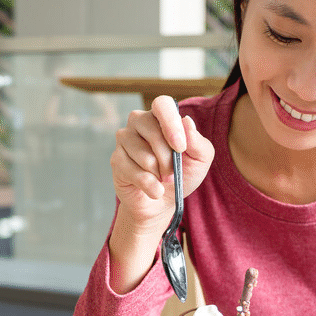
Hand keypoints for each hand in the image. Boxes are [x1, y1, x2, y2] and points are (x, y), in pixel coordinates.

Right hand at [108, 96, 213, 291]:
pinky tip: (153, 193)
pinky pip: (126, 167)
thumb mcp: (200, 164)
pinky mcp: (115, 164)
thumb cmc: (183, 182)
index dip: (169, 121)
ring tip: (161, 182)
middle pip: (144, 123)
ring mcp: (123, 145)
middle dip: (162, 150)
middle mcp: (139, 127)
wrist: (163, 211)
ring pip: (131, 144)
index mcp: (162, 122)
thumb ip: (199, 143)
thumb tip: (187, 123)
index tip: (181, 144)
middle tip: (170, 170)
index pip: (161, 104)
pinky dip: (144, 183)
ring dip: (153, 168)